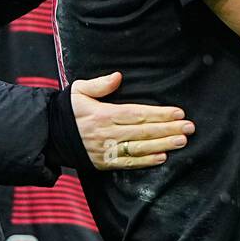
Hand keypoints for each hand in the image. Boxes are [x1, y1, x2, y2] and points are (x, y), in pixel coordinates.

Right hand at [69, 72, 193, 169]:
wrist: (50, 135)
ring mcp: (106, 150)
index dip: (159, 114)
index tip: (178, 113)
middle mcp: (107, 134)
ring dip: (163, 145)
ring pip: (139, 148)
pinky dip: (146, 162)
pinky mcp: (104, 163)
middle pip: (143, 132)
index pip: (136, 114)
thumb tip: (118, 76)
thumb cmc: (68, 110)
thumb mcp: (78, 90)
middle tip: (189, 128)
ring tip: (182, 141)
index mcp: (103, 114)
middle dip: (168, 129)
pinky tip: (162, 157)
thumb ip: (99, 84)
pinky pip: (128, 164)